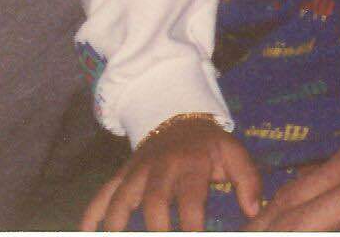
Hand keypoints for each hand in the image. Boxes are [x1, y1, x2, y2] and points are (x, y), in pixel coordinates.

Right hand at [84, 114, 262, 231]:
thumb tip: (253, 210)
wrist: (178, 115)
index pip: (191, 199)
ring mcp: (137, 170)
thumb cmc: (209, 145)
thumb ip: (248, 180)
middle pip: (153, 202)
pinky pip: (102, 193)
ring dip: (117, 223)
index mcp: (191, 164)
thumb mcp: (234, 154)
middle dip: (155, 230)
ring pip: (121, 198)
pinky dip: (91, 213)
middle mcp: (161, 167)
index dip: (192, 225)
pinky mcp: (123, 174)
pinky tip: (85, 232)